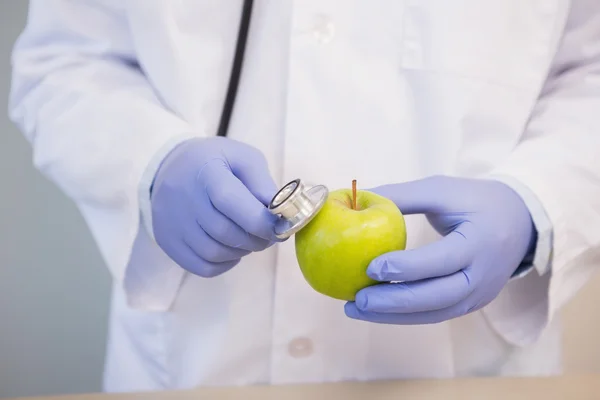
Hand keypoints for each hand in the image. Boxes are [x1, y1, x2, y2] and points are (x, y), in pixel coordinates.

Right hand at [151, 137, 279, 276]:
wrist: (171, 167)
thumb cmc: (216, 162)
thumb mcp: (243, 158)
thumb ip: (263, 184)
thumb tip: (280, 214)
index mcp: (205, 171)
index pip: (229, 201)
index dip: (258, 220)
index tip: (279, 227)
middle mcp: (183, 198)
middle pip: (224, 231)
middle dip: (256, 239)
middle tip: (269, 235)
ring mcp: (171, 222)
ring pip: (214, 253)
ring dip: (241, 252)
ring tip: (250, 240)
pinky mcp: (168, 241)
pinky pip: (201, 267)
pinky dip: (224, 264)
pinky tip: (231, 250)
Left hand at [344, 175, 535, 323]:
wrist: (520, 221)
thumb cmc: (475, 200)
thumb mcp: (442, 189)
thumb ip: (402, 196)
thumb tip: (357, 196)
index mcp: (481, 241)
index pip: (442, 260)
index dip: (406, 267)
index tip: (370, 267)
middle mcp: (484, 275)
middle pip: (437, 296)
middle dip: (393, 302)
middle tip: (356, 300)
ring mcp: (480, 294)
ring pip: (434, 313)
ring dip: (393, 315)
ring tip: (356, 309)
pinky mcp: (471, 304)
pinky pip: (436, 314)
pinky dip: (405, 315)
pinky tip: (376, 311)